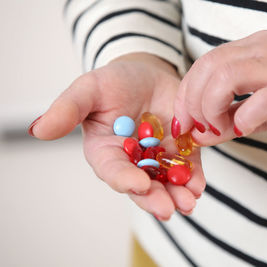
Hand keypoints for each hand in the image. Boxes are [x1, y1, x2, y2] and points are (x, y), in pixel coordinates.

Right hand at [29, 53, 205, 219]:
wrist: (146, 74)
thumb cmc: (113, 82)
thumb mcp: (89, 89)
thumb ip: (68, 109)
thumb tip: (39, 130)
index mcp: (107, 152)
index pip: (113, 171)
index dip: (125, 179)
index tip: (139, 184)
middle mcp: (133, 162)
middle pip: (142, 186)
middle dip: (155, 199)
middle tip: (168, 208)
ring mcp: (159, 159)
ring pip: (167, 183)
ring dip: (177, 194)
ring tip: (188, 202)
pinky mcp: (181, 151)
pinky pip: (188, 168)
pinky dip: (194, 178)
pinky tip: (198, 186)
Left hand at [173, 30, 266, 146]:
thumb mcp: (261, 112)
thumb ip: (229, 120)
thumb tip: (199, 134)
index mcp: (254, 49)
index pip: (204, 63)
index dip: (186, 93)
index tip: (182, 121)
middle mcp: (265, 49)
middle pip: (208, 67)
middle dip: (191, 101)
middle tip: (194, 128)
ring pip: (226, 76)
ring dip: (211, 108)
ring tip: (218, 129)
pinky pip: (260, 100)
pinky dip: (243, 118)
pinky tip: (245, 129)